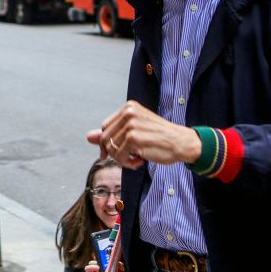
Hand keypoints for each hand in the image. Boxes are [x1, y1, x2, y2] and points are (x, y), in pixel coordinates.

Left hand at [86, 101, 201, 169]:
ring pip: (112, 149)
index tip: (111, 154)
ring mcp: (131, 125)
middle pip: (106, 138)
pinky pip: (120, 157)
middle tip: (128, 159)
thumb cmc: (160, 138)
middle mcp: (128, 112)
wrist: (182, 142)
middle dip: (114, 153)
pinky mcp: (134, 138)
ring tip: (136, 159)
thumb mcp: (135, 132)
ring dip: (123, 159)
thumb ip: (113, 133)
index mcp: (128, 107)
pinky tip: (140, 161)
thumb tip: (88, 137)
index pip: (105, 127)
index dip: (106, 143)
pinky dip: (128, 164)